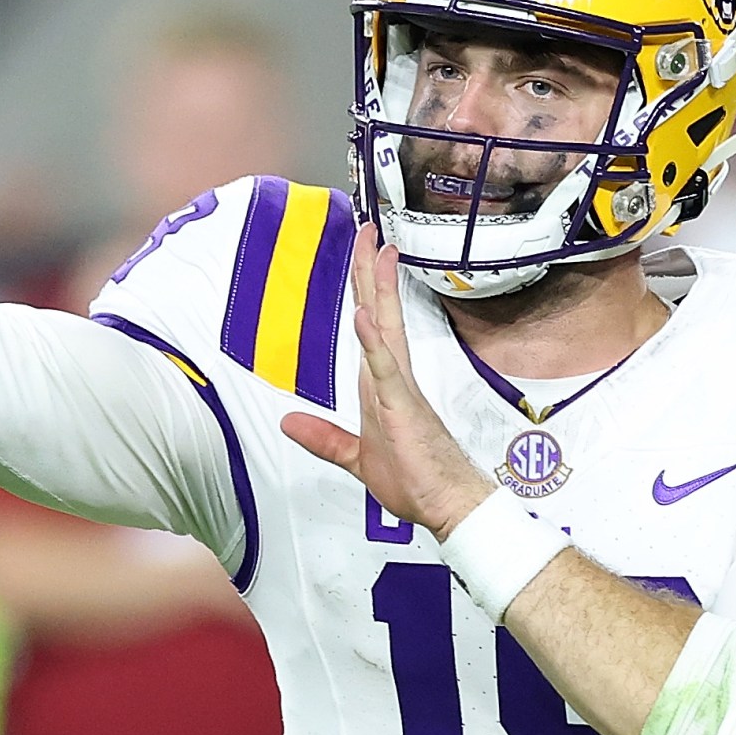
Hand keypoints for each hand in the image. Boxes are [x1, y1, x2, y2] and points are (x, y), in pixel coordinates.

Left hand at [282, 226, 491, 537]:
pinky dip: (373, 341)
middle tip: (369, 228)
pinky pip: (385, 368)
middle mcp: (393, 377)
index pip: (373, 324)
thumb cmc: (415, 481)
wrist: (447, 506)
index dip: (368, 287)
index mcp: (382, 384)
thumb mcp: (356, 457)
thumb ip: (324, 439)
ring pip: (385, 327)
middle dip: (371, 270)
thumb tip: (289, 424)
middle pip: (380, 311)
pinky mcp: (402, 407)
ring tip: (375, 249)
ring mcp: (400, 388)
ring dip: (377, 288)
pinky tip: (364, 315)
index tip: (366, 252)